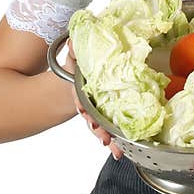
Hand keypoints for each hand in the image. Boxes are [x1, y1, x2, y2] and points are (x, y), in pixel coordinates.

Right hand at [67, 38, 123, 160]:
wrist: (77, 81)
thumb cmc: (79, 69)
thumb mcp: (75, 58)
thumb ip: (74, 51)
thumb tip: (73, 42)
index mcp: (81, 91)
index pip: (80, 98)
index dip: (83, 105)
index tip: (85, 111)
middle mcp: (88, 105)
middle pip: (91, 118)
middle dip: (97, 129)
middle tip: (104, 138)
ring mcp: (97, 114)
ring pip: (101, 129)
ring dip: (108, 139)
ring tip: (116, 150)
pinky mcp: (107, 118)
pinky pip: (111, 130)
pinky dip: (115, 141)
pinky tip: (120, 151)